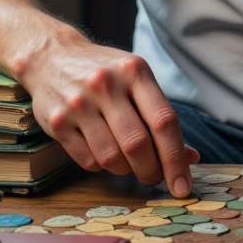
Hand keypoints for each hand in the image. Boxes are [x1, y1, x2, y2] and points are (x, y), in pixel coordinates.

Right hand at [24, 30, 198, 194]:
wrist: (52, 57)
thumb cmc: (106, 73)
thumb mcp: (137, 80)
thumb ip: (161, 116)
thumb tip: (190, 157)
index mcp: (134, 71)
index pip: (163, 121)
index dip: (176, 158)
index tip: (182, 186)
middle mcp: (106, 85)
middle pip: (138, 145)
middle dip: (151, 171)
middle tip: (154, 177)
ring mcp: (79, 103)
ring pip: (111, 158)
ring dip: (125, 171)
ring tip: (128, 164)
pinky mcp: (57, 121)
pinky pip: (88, 161)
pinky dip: (101, 167)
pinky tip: (103, 154)